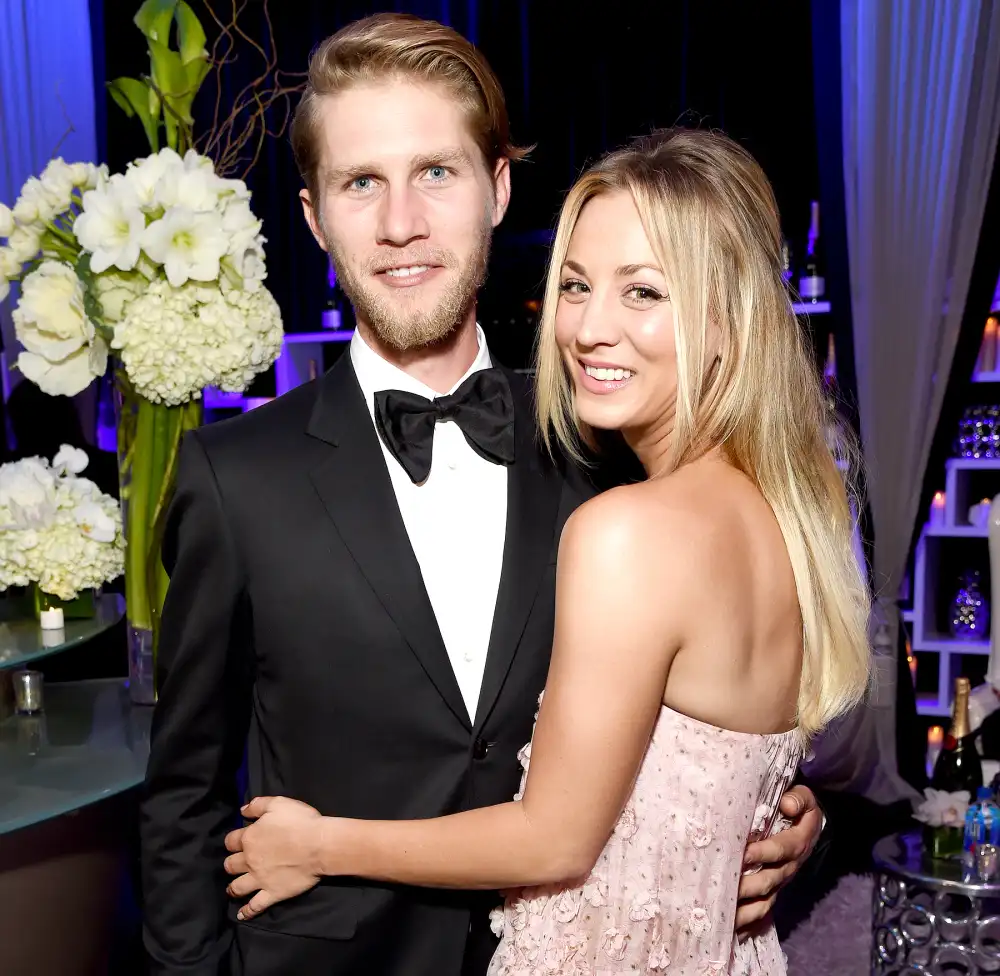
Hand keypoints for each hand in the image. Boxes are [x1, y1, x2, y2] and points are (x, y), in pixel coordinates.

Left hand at [224, 796, 324, 919]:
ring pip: (237, 886)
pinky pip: (255, 906)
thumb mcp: (278, 803)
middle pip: (230, 865)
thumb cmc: (300, 821)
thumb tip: (242, 810)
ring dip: (233, 887)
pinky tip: (242, 914)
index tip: (238, 840)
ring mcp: (259, 879)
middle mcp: (250, 860)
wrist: (319, 845)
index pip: (231, 840)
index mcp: (250, 838)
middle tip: (236, 863)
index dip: (233, 840)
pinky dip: (247, 911)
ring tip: (232, 888)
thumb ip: (258, 805)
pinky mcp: (272, 893)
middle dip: (231, 863)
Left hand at [735, 785, 821, 934]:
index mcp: (797, 843)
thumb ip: (798, 799)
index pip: (783, 850)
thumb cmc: (797, 808)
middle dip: (748, 885)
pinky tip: (728, 929)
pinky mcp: (770, 891)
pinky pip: (760, 912)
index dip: (765, 852)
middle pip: (769, 880)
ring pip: (764, 902)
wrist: (804, 825)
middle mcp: (788, 867)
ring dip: (744, 910)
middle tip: (725, 886)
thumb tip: (788, 805)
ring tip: (723, 913)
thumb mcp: (803, 797)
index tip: (745, 853)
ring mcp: (778, 882)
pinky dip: (746, 924)